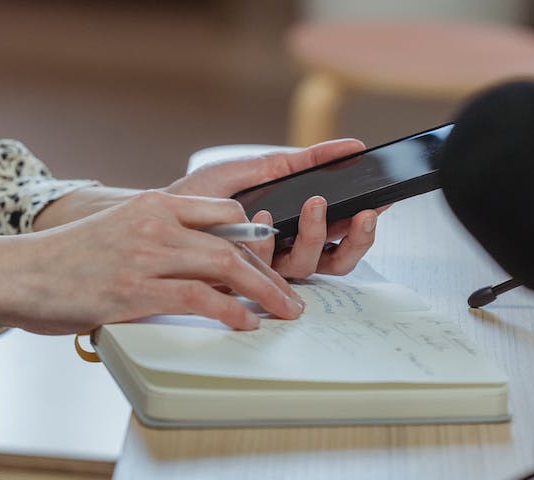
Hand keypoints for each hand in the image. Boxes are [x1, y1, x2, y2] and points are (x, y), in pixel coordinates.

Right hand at [0, 190, 304, 333]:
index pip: (225, 211)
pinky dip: (228, 311)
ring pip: (225, 265)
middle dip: (271, 273)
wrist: (14, 274)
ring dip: (263, 293)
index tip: (274, 263)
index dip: (258, 240)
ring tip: (283, 312)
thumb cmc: (65, 261)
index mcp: (152, 204)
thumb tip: (206, 272)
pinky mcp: (131, 292)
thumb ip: (161, 243)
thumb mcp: (119, 234)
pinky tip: (244, 323)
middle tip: (291, 298)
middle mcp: (152, 223)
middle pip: (235, 240)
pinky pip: (196, 298)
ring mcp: (143, 256)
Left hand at [166, 139, 386, 278]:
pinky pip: (264, 271)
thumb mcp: (256, 168)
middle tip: (359, 212)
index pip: (341, 234)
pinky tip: (263, 217)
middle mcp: (285, 254)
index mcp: (295, 229)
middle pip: (337, 261)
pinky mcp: (239, 280)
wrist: (155, 212)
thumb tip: (349, 145)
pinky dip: (268, 242)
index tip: (378, 203)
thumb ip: (300, 161)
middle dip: (355, 238)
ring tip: (315, 204)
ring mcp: (264, 270)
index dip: (364, 225)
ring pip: (308, 268)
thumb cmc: (202, 194)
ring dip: (317, 236)